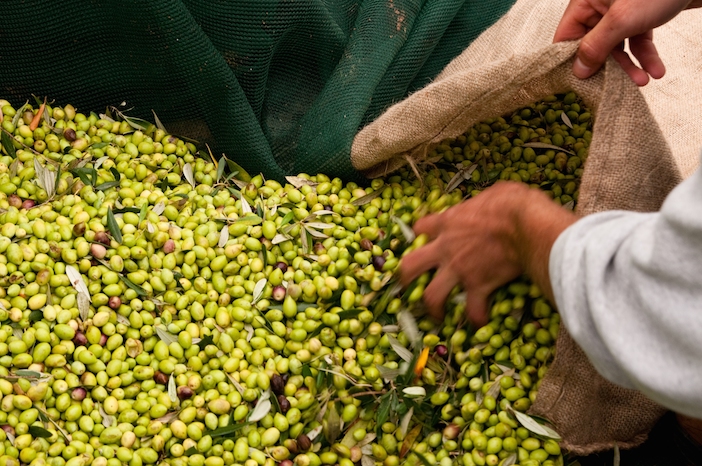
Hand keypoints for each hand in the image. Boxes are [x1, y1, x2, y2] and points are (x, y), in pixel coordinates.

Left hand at [400, 182, 576, 325]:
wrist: (527, 225)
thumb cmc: (513, 204)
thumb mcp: (492, 193)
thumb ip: (481, 203)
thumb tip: (489, 203)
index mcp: (447, 222)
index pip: (420, 228)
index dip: (420, 235)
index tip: (426, 241)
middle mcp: (446, 248)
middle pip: (410, 265)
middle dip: (405, 278)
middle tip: (410, 285)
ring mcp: (459, 270)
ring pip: (431, 295)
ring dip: (433, 308)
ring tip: (437, 315)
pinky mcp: (478, 286)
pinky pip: (472, 309)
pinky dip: (476, 317)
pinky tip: (479, 321)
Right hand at [553, 0, 701, 85]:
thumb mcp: (621, 20)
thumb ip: (596, 46)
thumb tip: (578, 69)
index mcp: (585, 1)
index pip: (566, 35)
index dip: (570, 60)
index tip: (578, 81)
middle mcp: (600, 7)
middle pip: (593, 45)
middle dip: (607, 67)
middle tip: (613, 85)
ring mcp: (620, 13)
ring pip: (617, 47)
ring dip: (629, 66)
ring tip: (641, 80)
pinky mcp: (640, 17)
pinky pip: (636, 42)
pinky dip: (645, 56)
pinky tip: (654, 69)